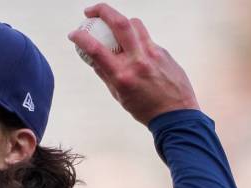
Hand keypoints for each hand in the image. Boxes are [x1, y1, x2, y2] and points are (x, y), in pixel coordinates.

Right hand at [68, 4, 199, 124]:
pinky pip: (146, 38)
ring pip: (135, 24)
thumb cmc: (146, 109)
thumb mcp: (119, 96)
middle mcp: (138, 61)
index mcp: (123, 76)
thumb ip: (106, 75)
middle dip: (102, 10)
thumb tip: (93, 60)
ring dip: (121, 21)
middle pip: (120, 23)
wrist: (176, 114)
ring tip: (113, 28)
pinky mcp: (164, 52)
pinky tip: (134, 50)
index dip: (81, 37)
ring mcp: (153, 54)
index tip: (73, 34)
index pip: (96, 49)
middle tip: (91, 11)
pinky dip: (135, 39)